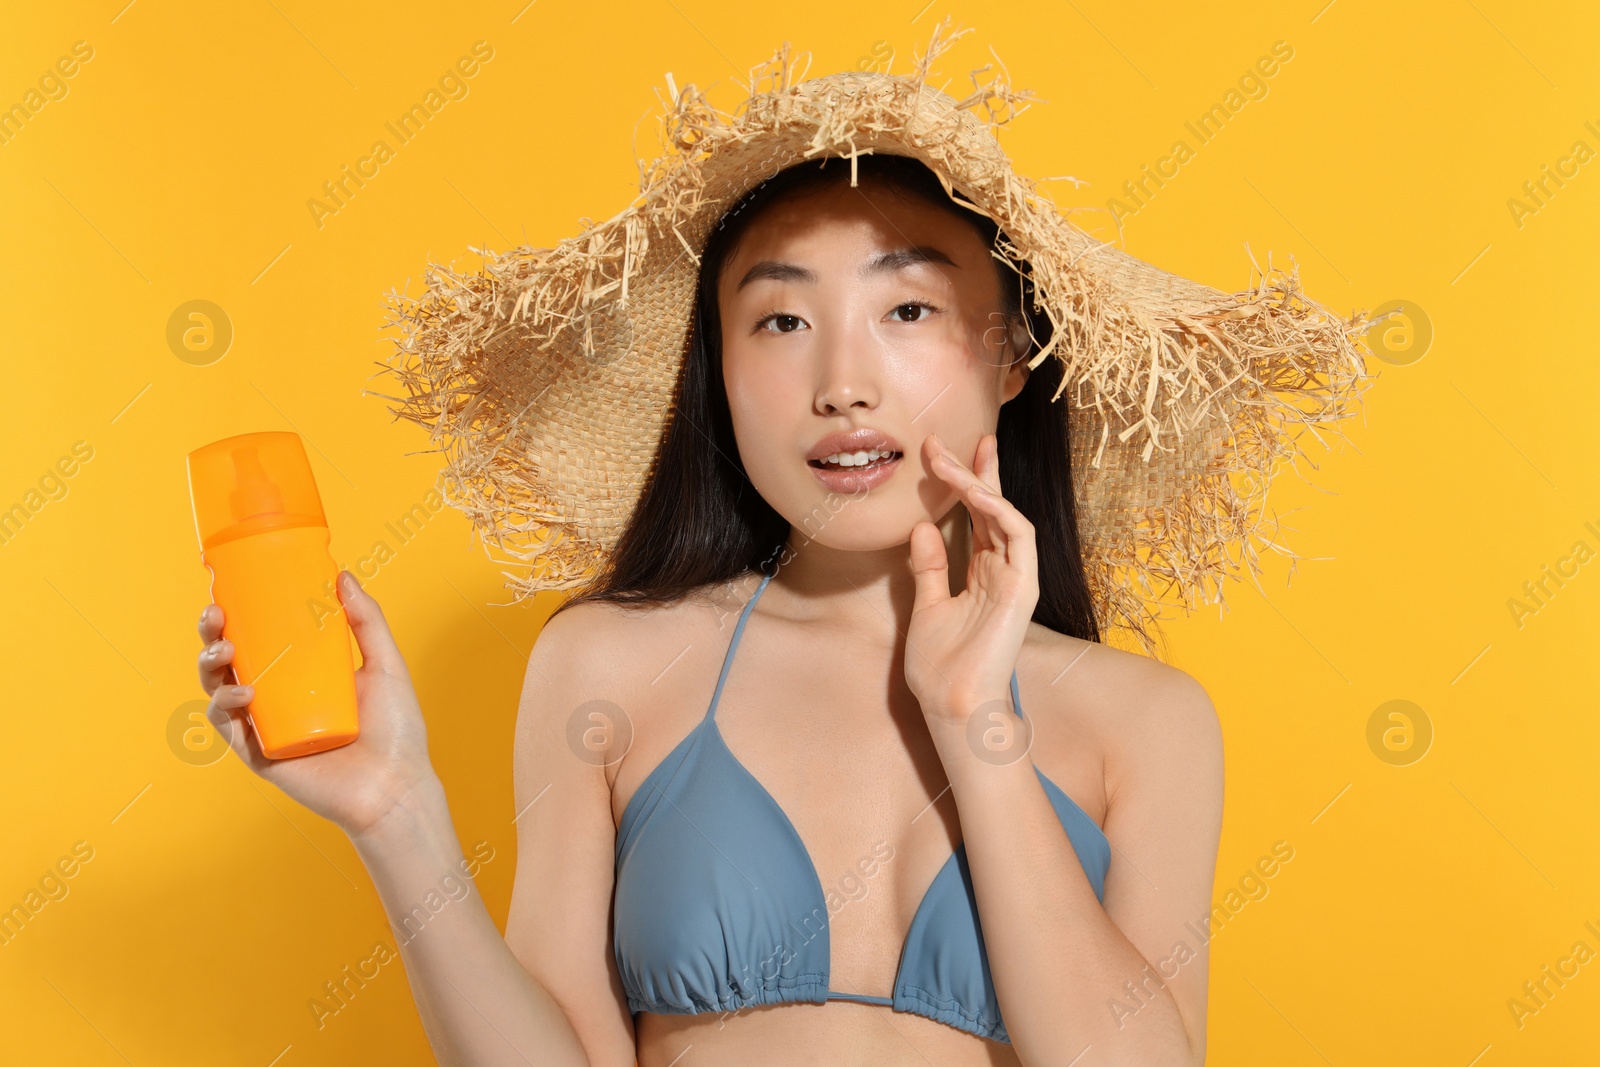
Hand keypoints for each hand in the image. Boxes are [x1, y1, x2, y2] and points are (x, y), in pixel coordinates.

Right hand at [196, 570, 438, 837]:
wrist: (396, 787)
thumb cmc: (396, 730)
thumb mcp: (385, 665)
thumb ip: (366, 621)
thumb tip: (343, 576)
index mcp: (303, 676)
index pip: (261, 640)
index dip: (238, 616)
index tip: (228, 591)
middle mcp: (280, 700)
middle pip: (231, 662)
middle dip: (213, 636)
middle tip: (215, 616)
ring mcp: (267, 728)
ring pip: (219, 692)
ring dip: (210, 667)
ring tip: (224, 650)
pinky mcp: (261, 756)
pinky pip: (229, 730)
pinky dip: (224, 708)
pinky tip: (241, 693)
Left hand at [905, 432, 1038, 729]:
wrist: (952, 704)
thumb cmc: (940, 667)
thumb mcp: (926, 606)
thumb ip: (929, 568)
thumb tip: (922, 527)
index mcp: (981, 574)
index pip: (977, 517)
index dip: (961, 482)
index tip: (936, 454)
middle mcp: (1002, 571)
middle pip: (994, 508)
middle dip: (975, 470)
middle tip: (947, 440)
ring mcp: (1015, 578)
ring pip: (1006, 515)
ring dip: (980, 484)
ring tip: (949, 460)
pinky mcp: (1023, 588)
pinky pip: (1019, 537)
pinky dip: (999, 511)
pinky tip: (974, 493)